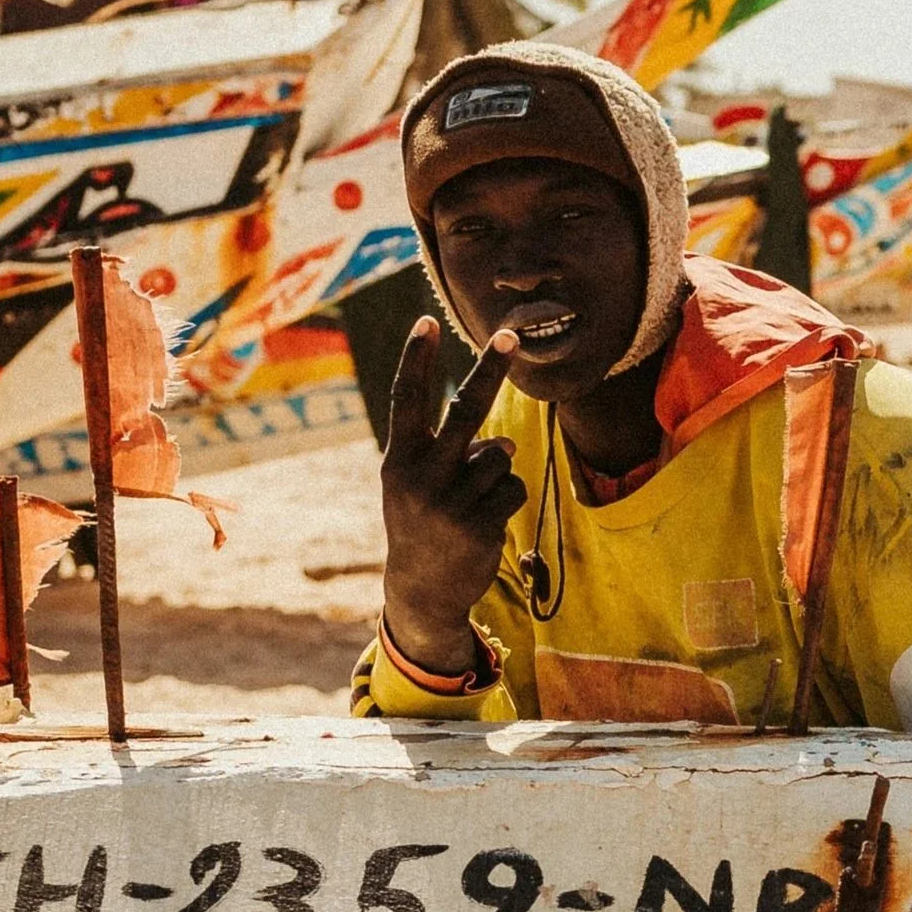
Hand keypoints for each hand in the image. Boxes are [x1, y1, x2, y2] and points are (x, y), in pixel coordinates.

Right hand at [380, 320, 521, 676]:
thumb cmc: (425, 523)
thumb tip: (503, 443)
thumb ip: (455, 455)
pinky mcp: (478, 523)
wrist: (423, 589)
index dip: (416, 360)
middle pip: (465, 409)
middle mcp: (420, 474)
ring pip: (499, 456)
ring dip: (497, 473)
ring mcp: (449, 500)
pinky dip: (506, 498)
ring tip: (474, 501)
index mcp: (399, 459)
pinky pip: (512, 488)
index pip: (407, 399)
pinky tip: (485, 521)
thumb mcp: (424, 485)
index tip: (425, 322)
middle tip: (512, 335)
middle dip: (490, 369)